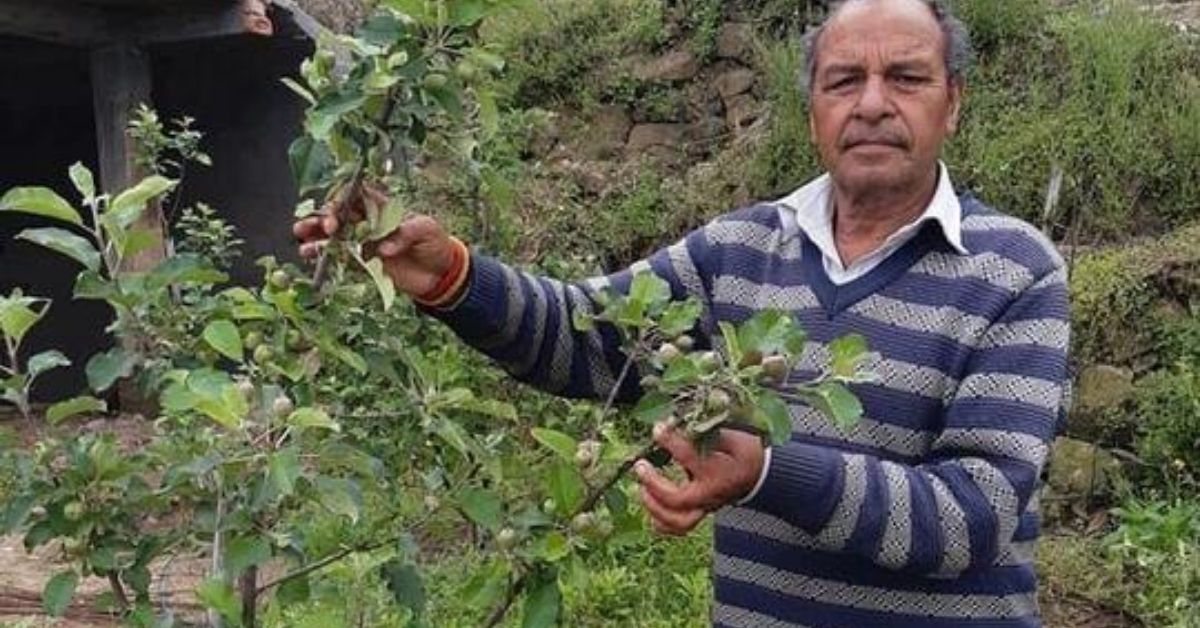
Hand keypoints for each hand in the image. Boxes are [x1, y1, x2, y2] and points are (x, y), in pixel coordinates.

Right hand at [292, 188, 458, 297]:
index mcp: (381, 208)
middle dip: (324, 217)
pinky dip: (322, 256)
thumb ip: (406, 233)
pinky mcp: (362, 263)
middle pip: (338, 214)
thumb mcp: (427, 231)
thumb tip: (383, 247)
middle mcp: (367, 223)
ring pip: (333, 235)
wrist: (440, 275)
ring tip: (302, 237)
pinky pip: (338, 257)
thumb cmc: (435, 244)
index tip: (340, 210)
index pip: (355, 196)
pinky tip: (310, 256)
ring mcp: (362, 243)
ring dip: (315, 234)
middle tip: (324, 227)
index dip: (343, 199)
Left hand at [633, 422, 764, 535]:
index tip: (658, 428)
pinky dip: (660, 522)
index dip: (670, 441)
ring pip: (678, 521)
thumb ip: (707, 429)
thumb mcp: (733, 435)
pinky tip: (649, 504)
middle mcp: (710, 494)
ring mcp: (705, 507)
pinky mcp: (700, 513)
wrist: (758, 474)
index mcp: (719, 471)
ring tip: (640, 488)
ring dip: (654, 507)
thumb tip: (677, 421)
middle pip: (677, 498)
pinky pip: (678, 527)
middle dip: (654, 483)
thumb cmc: (743, 450)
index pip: (690, 457)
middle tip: (640, 465)